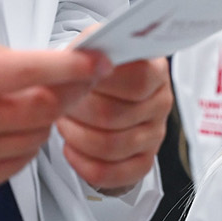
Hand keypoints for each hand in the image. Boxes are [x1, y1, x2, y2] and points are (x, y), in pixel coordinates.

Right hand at [0, 36, 107, 193]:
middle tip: (79, 81)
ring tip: (23, 103)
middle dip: (70, 93)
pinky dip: (27, 141)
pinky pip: (24, 159)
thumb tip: (59, 66)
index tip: (99, 62)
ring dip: (45, 119)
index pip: (30, 73)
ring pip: (39, 136)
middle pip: (45, 110)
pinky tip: (8, 127)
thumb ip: (10, 57)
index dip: (71, 68)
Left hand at [56, 57, 171, 194]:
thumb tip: (78, 61)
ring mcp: (154, 134)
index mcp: (154, 69)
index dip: (98, 82)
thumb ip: (89, 51)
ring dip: (76, 137)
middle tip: (61, 103)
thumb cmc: (92, 69)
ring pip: (110, 147)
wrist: (97, 88)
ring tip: (66, 123)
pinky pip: (112, 174)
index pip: (137, 80)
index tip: (75, 78)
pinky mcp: (143, 160)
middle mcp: (160, 102)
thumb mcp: (90, 46)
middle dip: (76, 111)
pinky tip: (73, 149)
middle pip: (115, 116)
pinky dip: (84, 165)